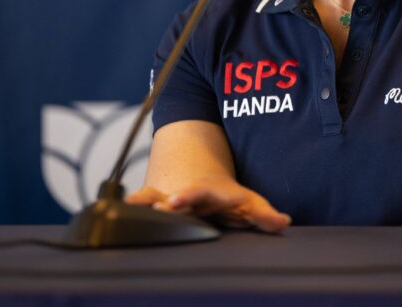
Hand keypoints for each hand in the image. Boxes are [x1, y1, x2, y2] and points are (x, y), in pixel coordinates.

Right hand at [126, 179, 291, 232]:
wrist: (206, 180)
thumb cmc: (230, 199)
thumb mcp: (250, 204)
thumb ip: (264, 215)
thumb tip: (283, 222)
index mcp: (212, 193)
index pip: (205, 192)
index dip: (191, 196)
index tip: (175, 201)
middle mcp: (190, 194)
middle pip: (179, 194)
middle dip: (173, 199)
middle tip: (163, 205)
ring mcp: (173, 197)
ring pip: (157, 196)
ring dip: (148, 202)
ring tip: (135, 207)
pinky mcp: (157, 202)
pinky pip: (142, 200)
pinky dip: (133, 204)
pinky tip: (118, 210)